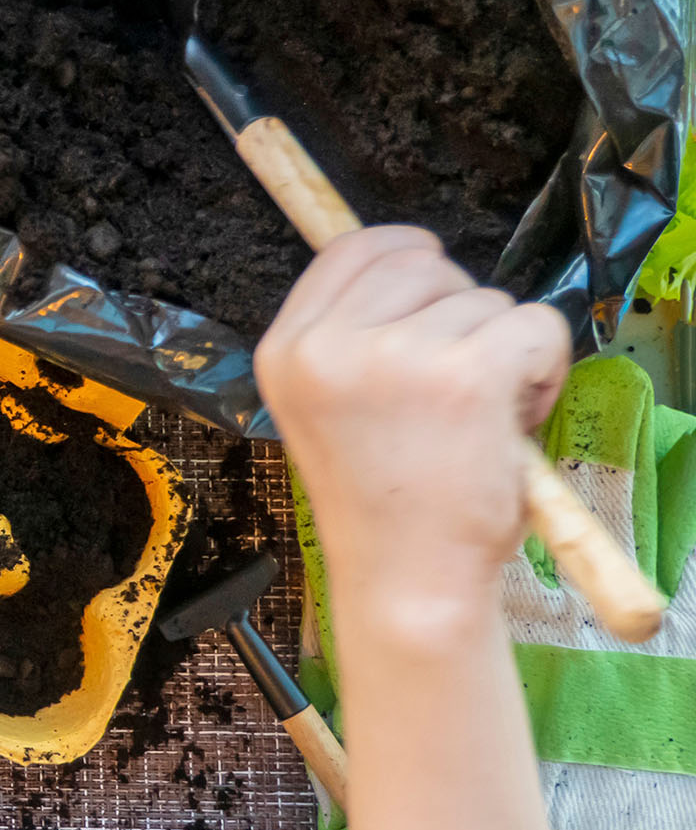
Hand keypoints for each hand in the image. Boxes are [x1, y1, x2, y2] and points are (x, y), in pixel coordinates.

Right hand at [257, 228, 562, 829]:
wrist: (406, 582)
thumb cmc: (382, 503)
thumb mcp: (325, 409)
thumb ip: (350, 338)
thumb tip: (412, 259)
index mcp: (285, 350)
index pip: (351, 247)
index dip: (407, 256)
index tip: (433, 291)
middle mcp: (327, 346)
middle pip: (423, 262)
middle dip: (460, 308)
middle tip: (459, 379)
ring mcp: (395, 357)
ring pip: (485, 298)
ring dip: (504, 349)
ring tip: (479, 419)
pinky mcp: (465, 375)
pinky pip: (534, 325)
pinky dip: (545, 369)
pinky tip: (511, 420)